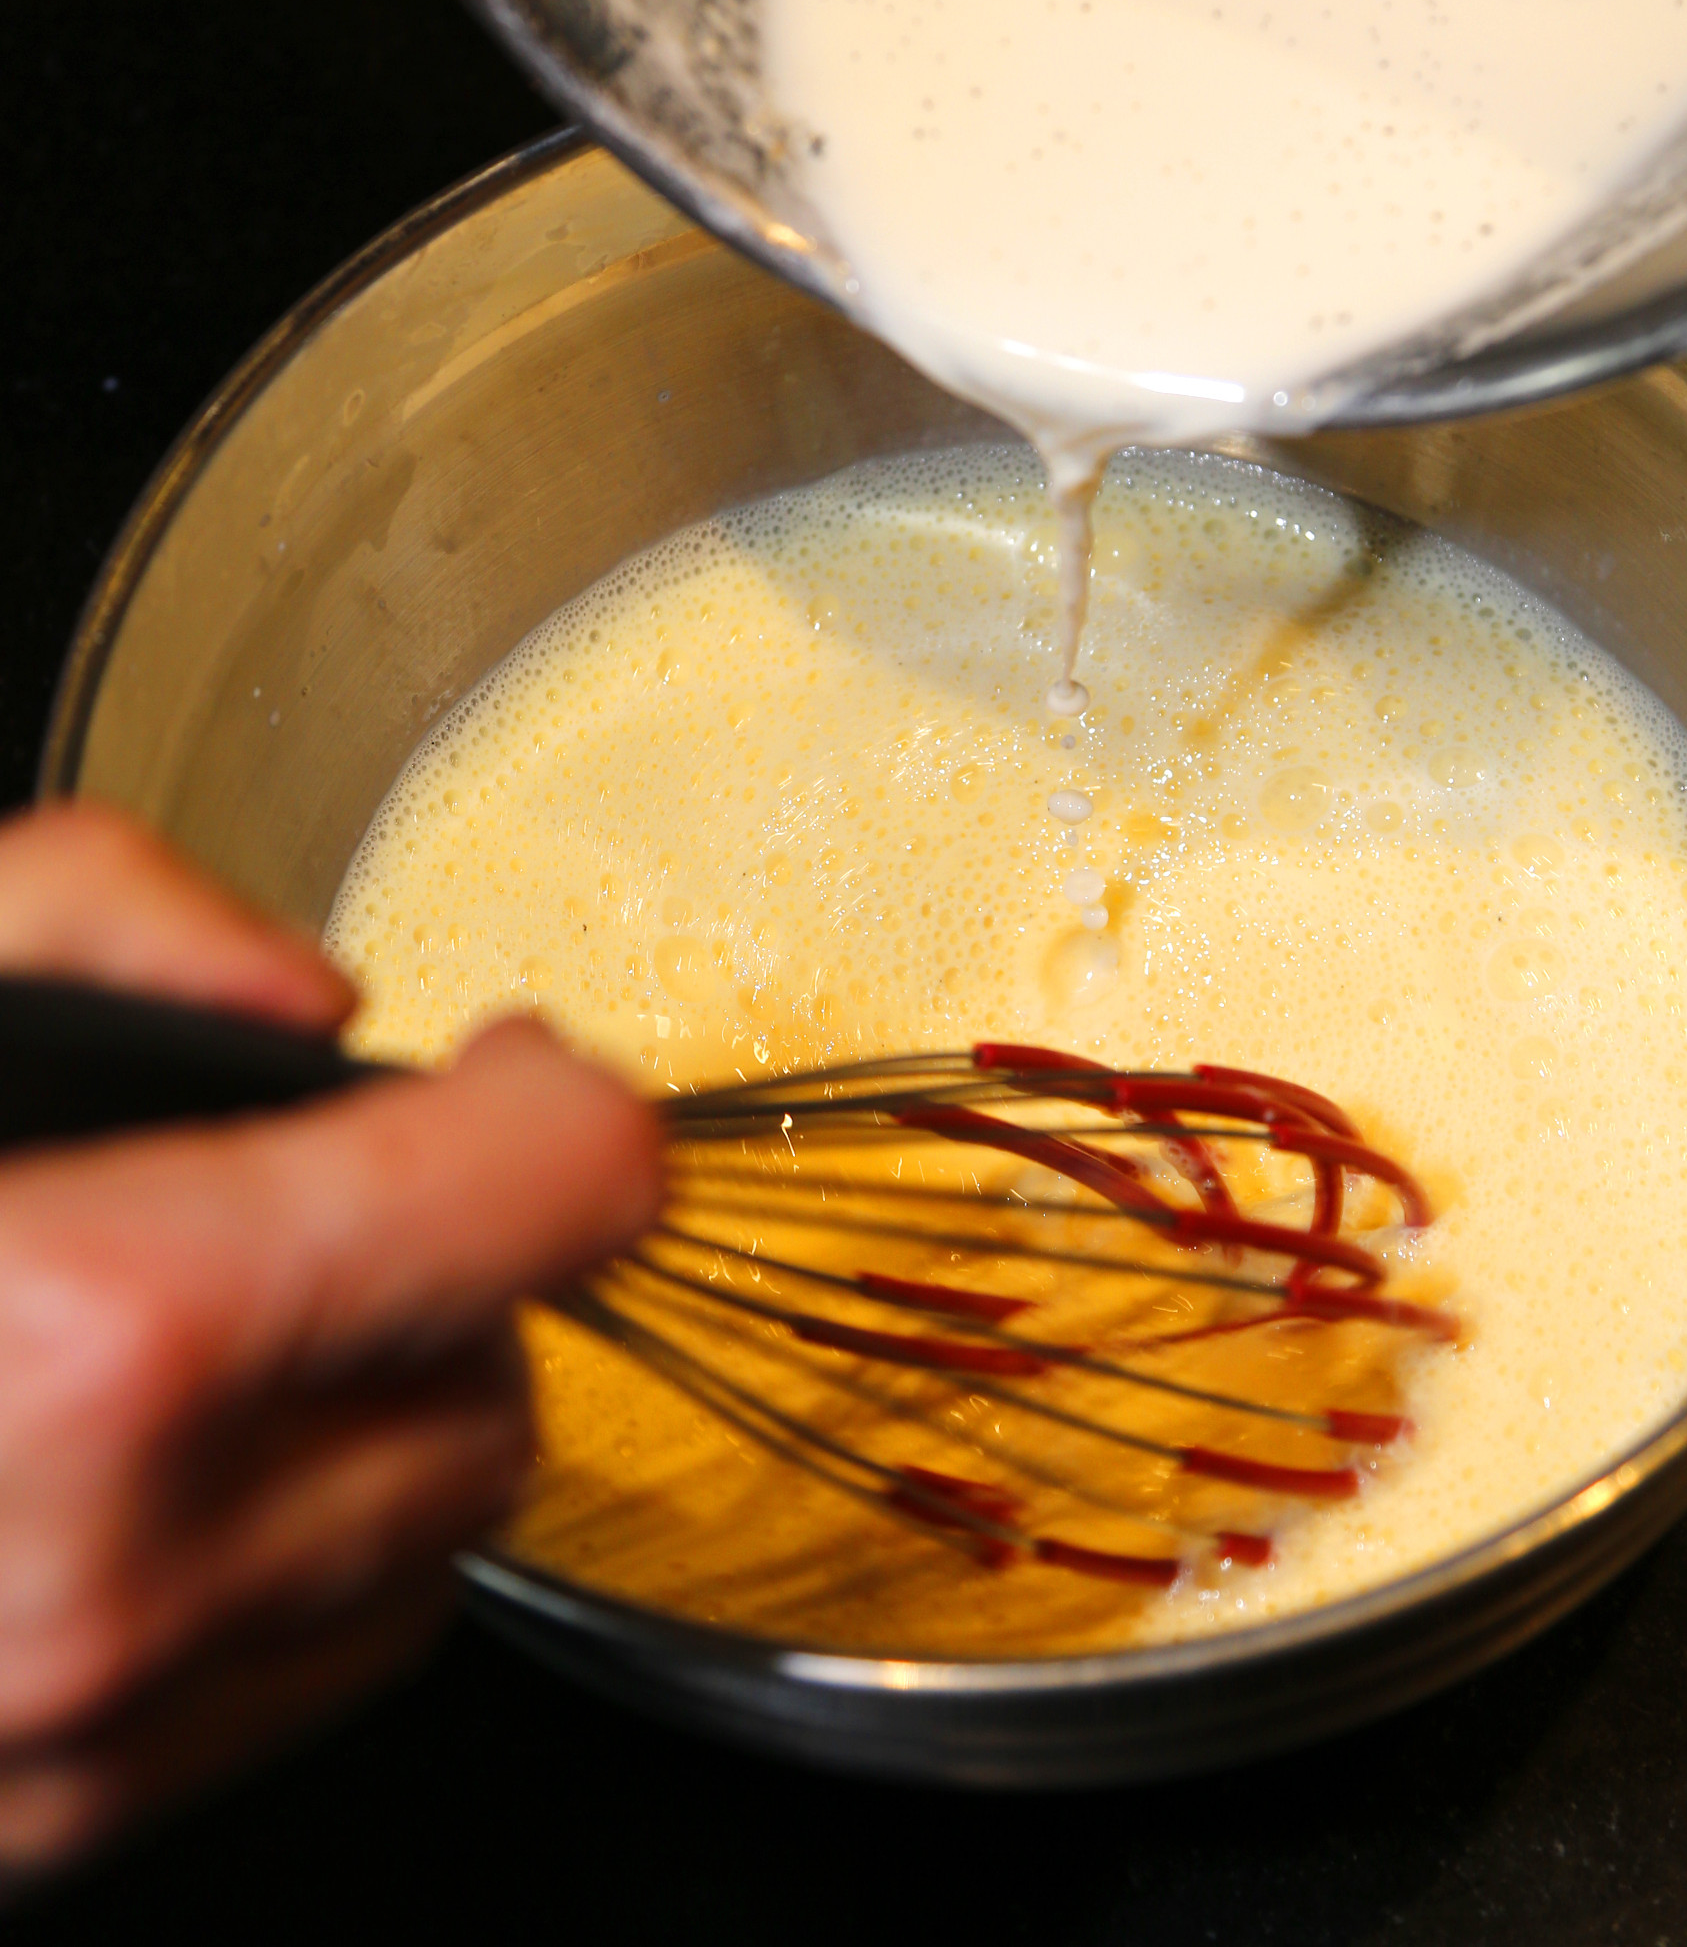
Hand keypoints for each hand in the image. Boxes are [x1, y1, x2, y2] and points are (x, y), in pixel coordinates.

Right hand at [0, 805, 659, 1881]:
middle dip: (446, 1281)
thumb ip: (106, 913)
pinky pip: (276, 1698)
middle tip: (322, 1204)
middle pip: (496, 1398)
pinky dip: (266, 1579)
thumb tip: (299, 999)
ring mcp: (68, 1749)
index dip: (560, 1105)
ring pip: (415, 1568)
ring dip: (368, 1433)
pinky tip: (133, 1482)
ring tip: (216, 1341)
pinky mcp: (26, 1848)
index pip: (542, 1198)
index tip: (521, 1080)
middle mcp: (109, 1577)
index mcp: (92, 1336)